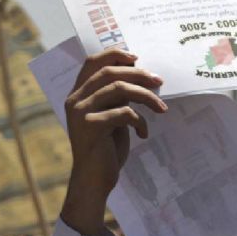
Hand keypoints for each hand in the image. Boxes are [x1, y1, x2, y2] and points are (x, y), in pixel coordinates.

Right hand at [61, 48, 165, 235]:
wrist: (94, 181)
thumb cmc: (106, 149)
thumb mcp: (112, 117)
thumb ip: (117, 97)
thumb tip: (140, 75)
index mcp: (78, 94)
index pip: (92, 62)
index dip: (114, 54)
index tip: (137, 58)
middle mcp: (75, 100)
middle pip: (110, 72)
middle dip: (139, 74)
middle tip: (159, 81)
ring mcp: (80, 112)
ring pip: (119, 89)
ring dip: (146, 96)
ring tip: (162, 107)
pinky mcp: (90, 127)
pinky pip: (124, 113)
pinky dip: (140, 121)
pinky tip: (143, 134)